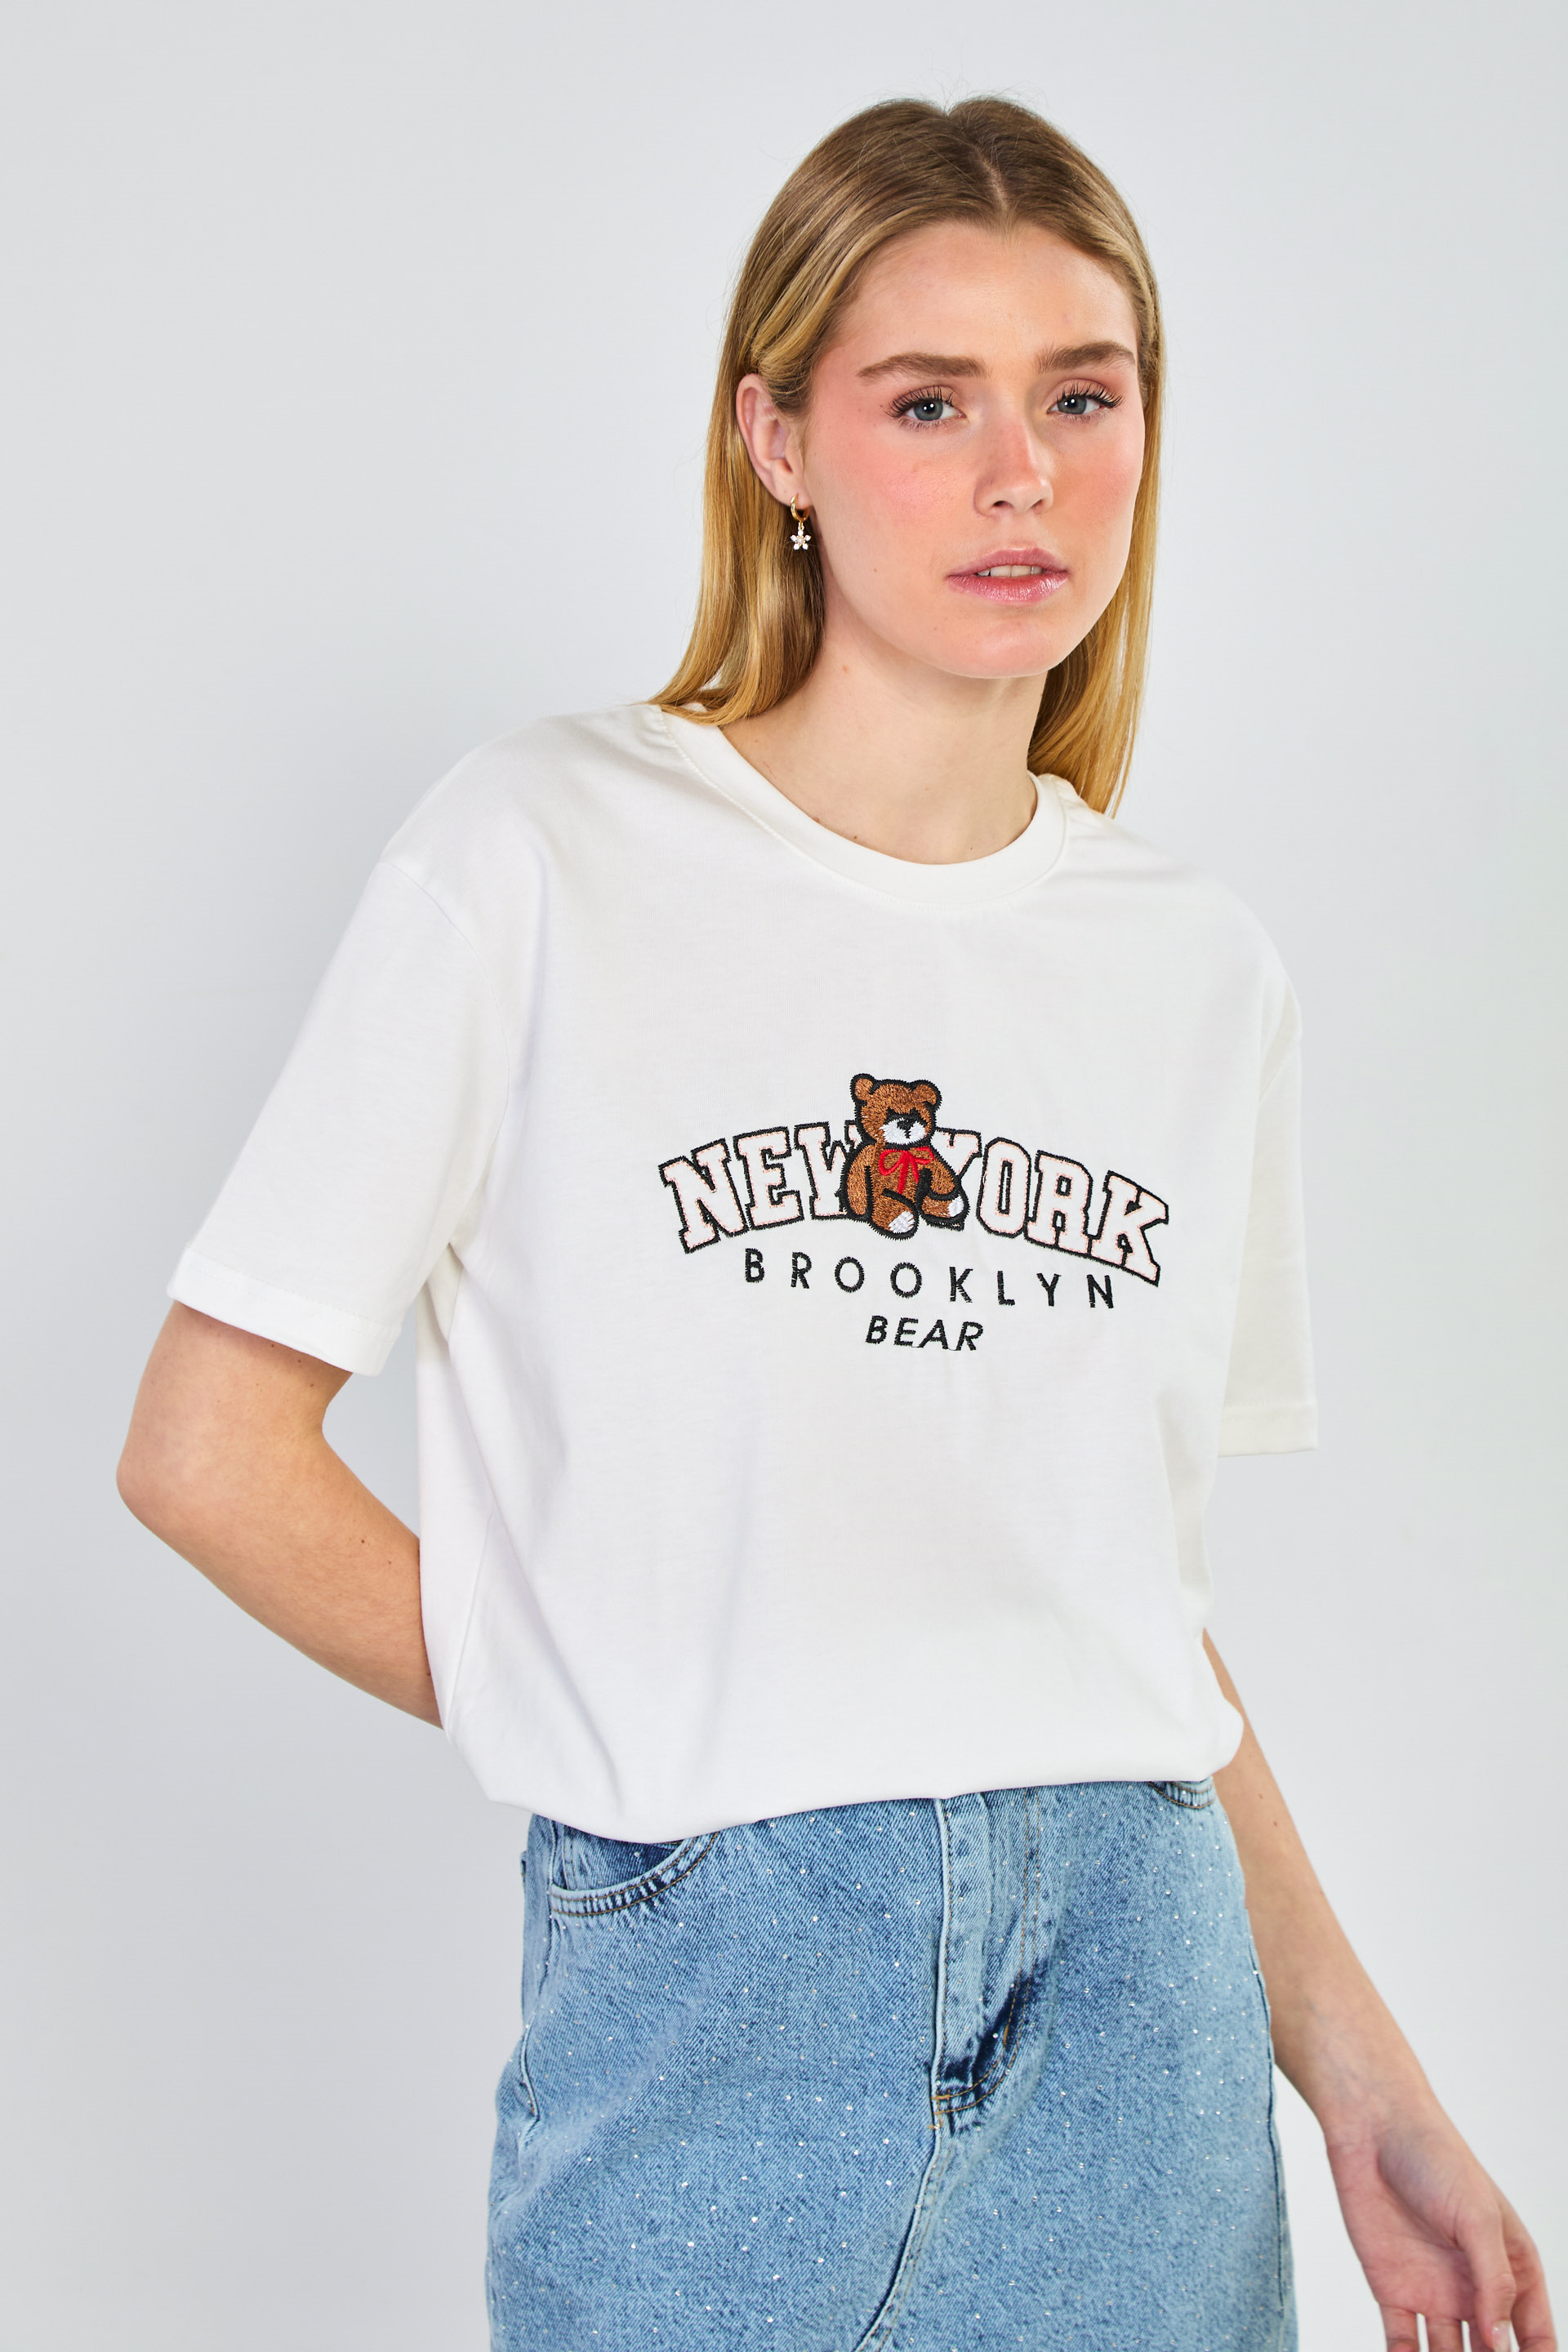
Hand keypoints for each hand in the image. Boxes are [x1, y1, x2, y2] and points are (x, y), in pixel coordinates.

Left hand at [1324, 2103, 1553, 2350]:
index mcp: (1511, 2267)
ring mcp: (1435, 2291)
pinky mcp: (1393, 2289)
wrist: (1372, 2129)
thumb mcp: (1478, 2217)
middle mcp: (1476, 2287)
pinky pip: (1402, 2342)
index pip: (1534, 2333)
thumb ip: (1494, 2281)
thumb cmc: (1435, 2158)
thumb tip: (1501, 2345)